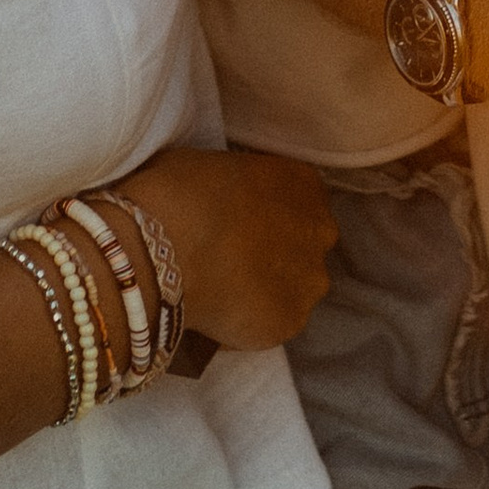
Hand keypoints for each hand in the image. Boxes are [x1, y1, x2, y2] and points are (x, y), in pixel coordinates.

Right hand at [110, 142, 336, 350]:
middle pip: (306, 245)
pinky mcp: (291, 323)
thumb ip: (242, 184)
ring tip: (226, 292)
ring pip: (296, 288)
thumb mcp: (218, 165)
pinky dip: (251, 322)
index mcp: (304, 183)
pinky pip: (273, 323)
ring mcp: (309, 281)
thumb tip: (229, 200)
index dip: (270, 215)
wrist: (168, 251)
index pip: (301, 199)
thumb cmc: (182, 193)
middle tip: (235, 261)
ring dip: (269, 290)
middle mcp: (320, 230)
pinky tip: (219, 314)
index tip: (244, 225)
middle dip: (277, 254)